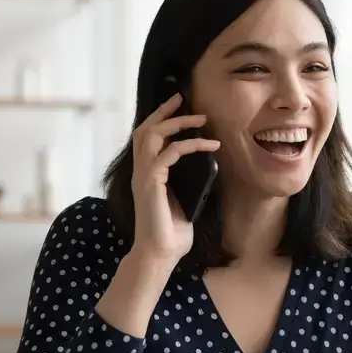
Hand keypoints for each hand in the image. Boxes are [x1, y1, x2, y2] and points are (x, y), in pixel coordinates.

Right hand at [129, 93, 219, 263]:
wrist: (161, 253)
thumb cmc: (172, 232)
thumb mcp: (185, 200)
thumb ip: (189, 181)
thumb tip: (210, 167)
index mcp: (148, 173)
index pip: (148, 137)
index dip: (160, 118)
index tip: (178, 105)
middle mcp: (141, 171)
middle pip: (145, 129)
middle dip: (164, 111)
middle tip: (183, 98)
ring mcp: (144, 176)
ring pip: (153, 135)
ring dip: (177, 123)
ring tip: (201, 120)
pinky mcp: (152, 183)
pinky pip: (169, 153)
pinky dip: (189, 145)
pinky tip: (208, 146)